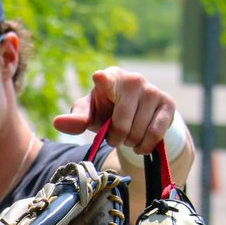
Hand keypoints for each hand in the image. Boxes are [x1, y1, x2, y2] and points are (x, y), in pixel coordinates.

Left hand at [53, 67, 178, 156]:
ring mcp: (152, 91)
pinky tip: (140, 143)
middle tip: (115, 134)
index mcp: (109, 78)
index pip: (105, 80)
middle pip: (121, 126)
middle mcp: (133, 80)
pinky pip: (155, 134)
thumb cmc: (106, 111)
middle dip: (115, 139)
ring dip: (130, 143)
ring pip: (137, 133)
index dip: (103, 81)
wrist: (137, 113)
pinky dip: (145, 146)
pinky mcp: (168, 104)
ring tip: (128, 135)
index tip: (99, 78)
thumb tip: (57, 123)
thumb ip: (76, 119)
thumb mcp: (90, 114)